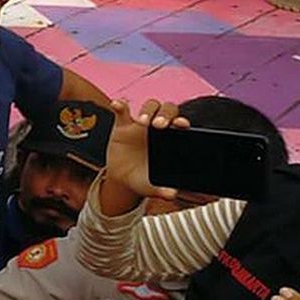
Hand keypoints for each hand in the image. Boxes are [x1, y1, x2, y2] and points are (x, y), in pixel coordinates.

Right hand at [100, 99, 184, 214]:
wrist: (122, 179)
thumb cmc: (143, 179)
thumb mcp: (152, 187)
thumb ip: (162, 190)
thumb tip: (171, 194)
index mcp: (171, 140)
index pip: (180, 125)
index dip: (181, 121)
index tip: (181, 125)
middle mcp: (158, 128)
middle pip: (167, 110)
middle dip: (165, 114)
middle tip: (159, 126)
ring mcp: (140, 125)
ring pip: (149, 106)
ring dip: (147, 111)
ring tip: (141, 122)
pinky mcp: (122, 125)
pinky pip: (122, 110)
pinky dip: (119, 105)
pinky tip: (117, 105)